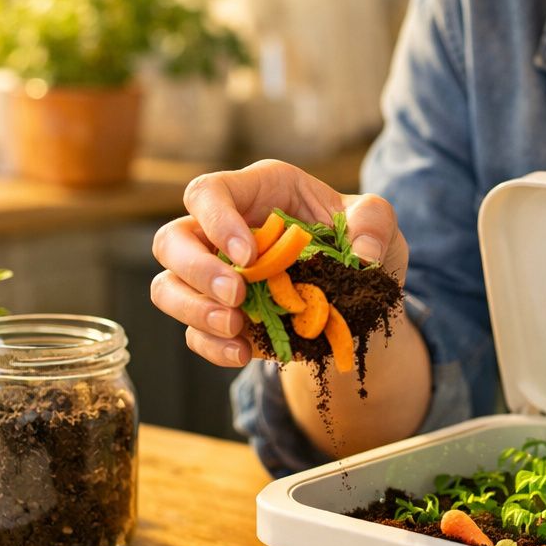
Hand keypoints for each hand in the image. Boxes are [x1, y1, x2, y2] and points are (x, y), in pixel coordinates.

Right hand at [150, 159, 406, 368]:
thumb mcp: (378, 222)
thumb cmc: (359, 243)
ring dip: (193, 310)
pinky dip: (212, 346)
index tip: (247, 254)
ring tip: (235, 327)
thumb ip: (374, 223)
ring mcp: (215, 276)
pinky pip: (193, 332)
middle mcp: (223, 230)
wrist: (361, 300)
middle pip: (172, 240)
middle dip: (197, 270)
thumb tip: (362, 256)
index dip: (215, 219)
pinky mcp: (219, 316)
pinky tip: (244, 353)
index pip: (208, 192)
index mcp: (257, 192)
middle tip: (237, 296)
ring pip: (167, 287)